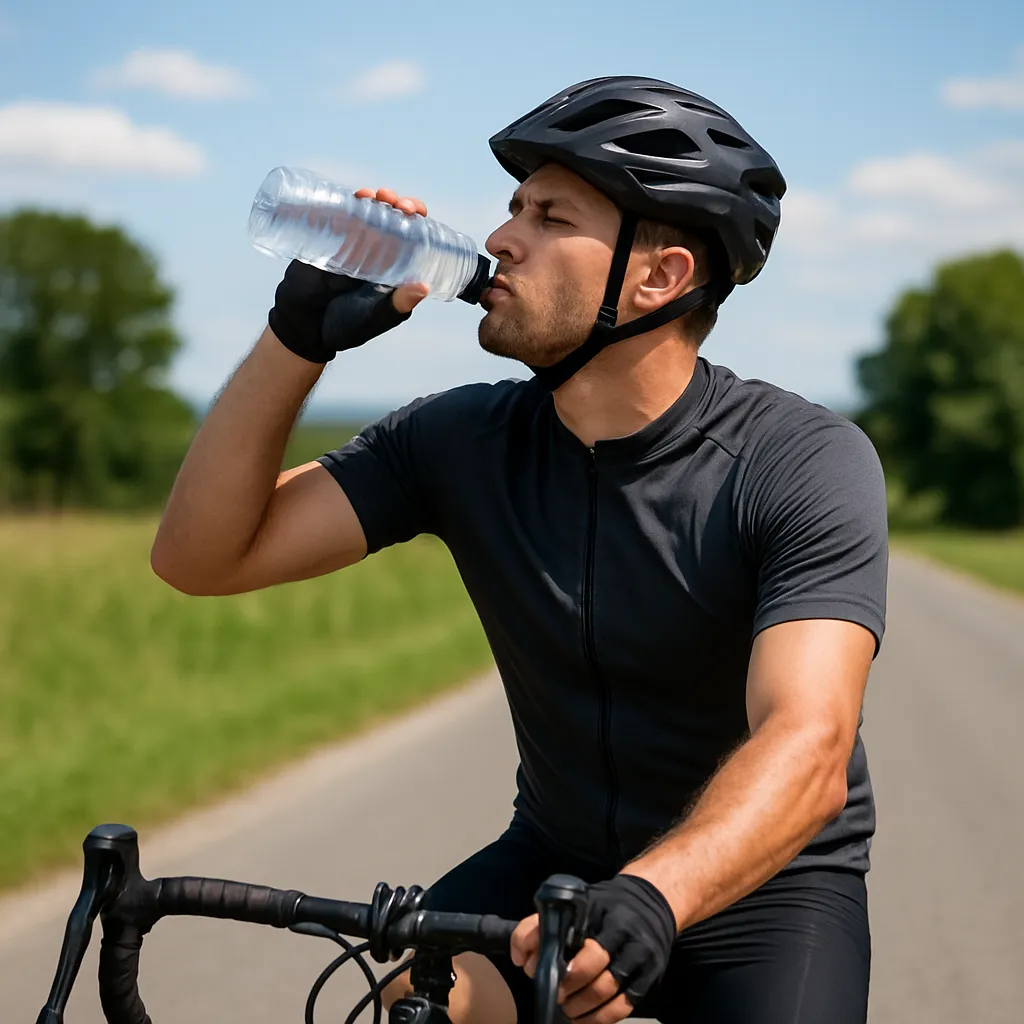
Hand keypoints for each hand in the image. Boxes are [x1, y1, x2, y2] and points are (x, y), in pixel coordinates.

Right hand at [267, 187, 429, 362]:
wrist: (305, 327)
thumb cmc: (345, 326)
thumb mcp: (376, 317)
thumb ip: (398, 305)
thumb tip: (424, 287)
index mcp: (395, 265)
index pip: (413, 232)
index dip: (416, 216)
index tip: (411, 212)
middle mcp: (377, 249)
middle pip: (391, 215)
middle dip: (394, 201)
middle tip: (389, 200)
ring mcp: (351, 242)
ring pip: (365, 210)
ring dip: (370, 198)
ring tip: (368, 196)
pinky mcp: (326, 239)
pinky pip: (336, 215)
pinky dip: (341, 202)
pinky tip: (345, 198)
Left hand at [510, 874, 675, 1022]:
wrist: (654, 899)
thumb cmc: (606, 905)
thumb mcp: (577, 903)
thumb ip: (545, 923)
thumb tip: (520, 957)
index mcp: (598, 908)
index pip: (569, 932)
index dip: (548, 955)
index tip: (532, 967)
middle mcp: (621, 929)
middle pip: (591, 964)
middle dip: (567, 985)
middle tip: (555, 994)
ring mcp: (639, 952)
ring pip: (607, 988)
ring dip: (581, 1006)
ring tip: (568, 1010)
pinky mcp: (651, 974)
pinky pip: (624, 1005)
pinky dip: (601, 1018)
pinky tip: (586, 1019)